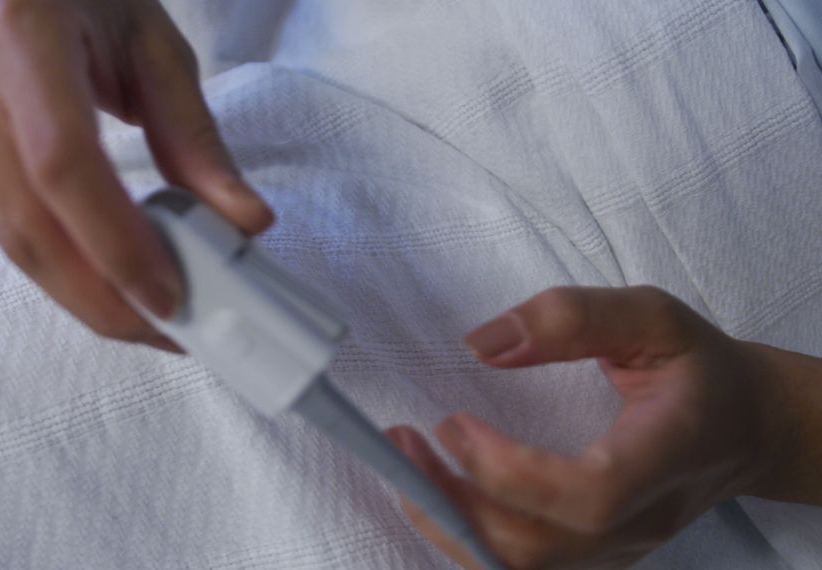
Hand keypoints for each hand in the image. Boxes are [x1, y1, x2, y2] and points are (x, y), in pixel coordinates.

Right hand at [0, 0, 272, 350]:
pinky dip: (66, 269)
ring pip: (14, 240)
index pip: (63, 162)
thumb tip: (245, 223)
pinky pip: (11, 227)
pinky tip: (112, 288)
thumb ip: (198, 140)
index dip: (114, 242)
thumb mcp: (160, 52)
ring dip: (85, 295)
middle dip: (103, 296)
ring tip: (150, 322)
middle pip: (30, 222)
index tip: (168, 297)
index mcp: (25, 35)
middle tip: (169, 333)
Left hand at [386, 286, 821, 568]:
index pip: (589, 496)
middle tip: (405, 443)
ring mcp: (618, 547)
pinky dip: (470, 536)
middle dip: (456, 502)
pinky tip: (439, 491)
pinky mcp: (594, 553)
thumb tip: (482, 344)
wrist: (746, 428)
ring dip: (452, 524)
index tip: (452, 422)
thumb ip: (573, 318)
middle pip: (541, 549)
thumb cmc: (697, 368)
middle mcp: (642, 519)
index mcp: (665, 455)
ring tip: (410, 465)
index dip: (511, 472)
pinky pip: (522, 565)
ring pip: (524, 568)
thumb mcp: (651, 317)